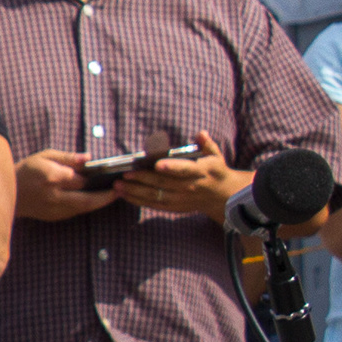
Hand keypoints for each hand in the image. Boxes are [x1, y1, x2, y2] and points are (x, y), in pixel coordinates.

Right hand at [15, 149, 118, 220]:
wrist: (8, 193)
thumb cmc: (28, 170)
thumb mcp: (45, 156)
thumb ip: (68, 157)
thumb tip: (89, 158)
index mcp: (51, 177)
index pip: (81, 179)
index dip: (98, 178)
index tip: (111, 175)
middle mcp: (53, 195)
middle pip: (87, 200)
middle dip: (106, 197)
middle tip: (119, 191)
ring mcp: (53, 208)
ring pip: (83, 208)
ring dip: (99, 203)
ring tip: (111, 195)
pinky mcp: (53, 216)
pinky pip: (75, 212)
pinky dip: (86, 206)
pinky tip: (93, 200)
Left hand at [118, 132, 235, 219]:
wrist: (223, 196)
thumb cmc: (215, 170)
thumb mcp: (215, 155)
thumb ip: (206, 144)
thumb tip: (200, 133)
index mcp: (200, 172)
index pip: (185, 170)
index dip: (172, 167)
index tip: (157, 164)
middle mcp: (190, 187)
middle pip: (164, 184)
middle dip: (143, 179)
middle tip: (125, 174)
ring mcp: (182, 199)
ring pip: (156, 196)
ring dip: (135, 192)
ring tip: (118, 186)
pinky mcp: (175, 207)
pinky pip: (154, 205)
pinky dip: (138, 201)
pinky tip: (124, 195)